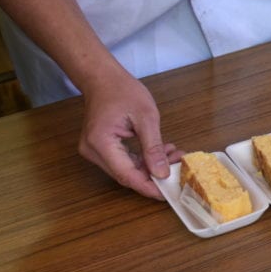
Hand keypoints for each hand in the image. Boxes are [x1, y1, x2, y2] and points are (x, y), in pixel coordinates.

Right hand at [77, 70, 181, 199]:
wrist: (103, 78)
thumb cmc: (123, 91)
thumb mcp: (146, 117)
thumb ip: (153, 147)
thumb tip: (162, 173)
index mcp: (101, 143)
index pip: (126, 175)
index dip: (148, 187)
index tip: (168, 193)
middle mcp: (92, 151)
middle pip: (126, 174)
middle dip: (154, 174)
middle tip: (178, 166)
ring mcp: (94, 151)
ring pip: (126, 169)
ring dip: (151, 166)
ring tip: (173, 155)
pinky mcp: (100, 148)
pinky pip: (123, 161)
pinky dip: (142, 160)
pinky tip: (161, 152)